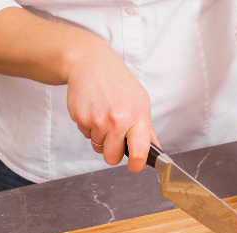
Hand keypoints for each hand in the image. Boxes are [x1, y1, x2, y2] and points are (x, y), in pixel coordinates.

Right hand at [0, 8, 158, 171]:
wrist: (91, 63)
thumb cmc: (119, 84)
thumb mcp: (141, 102)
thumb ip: (147, 130)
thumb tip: (156, 150)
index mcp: (137, 117)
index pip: (139, 151)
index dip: (137, 164)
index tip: (135, 165)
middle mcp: (117, 121)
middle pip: (112, 158)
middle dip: (113, 154)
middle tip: (116, 140)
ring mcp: (96, 120)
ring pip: (98, 146)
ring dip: (101, 137)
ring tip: (104, 116)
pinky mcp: (80, 117)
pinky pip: (85, 135)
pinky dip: (89, 127)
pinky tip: (94, 110)